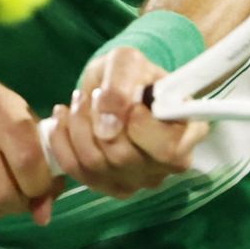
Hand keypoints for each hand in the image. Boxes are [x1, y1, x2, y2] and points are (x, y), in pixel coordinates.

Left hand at [45, 46, 209, 198]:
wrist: (113, 85)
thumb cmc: (132, 73)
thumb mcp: (128, 62)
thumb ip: (121, 86)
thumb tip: (108, 127)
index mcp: (188, 133)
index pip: (168, 149)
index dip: (142, 128)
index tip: (132, 103)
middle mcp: (168, 165)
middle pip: (124, 158)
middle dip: (99, 120)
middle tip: (96, 94)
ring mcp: (139, 180)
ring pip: (96, 164)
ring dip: (78, 126)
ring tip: (80, 100)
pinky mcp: (109, 186)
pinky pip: (76, 171)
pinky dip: (62, 140)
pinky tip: (62, 118)